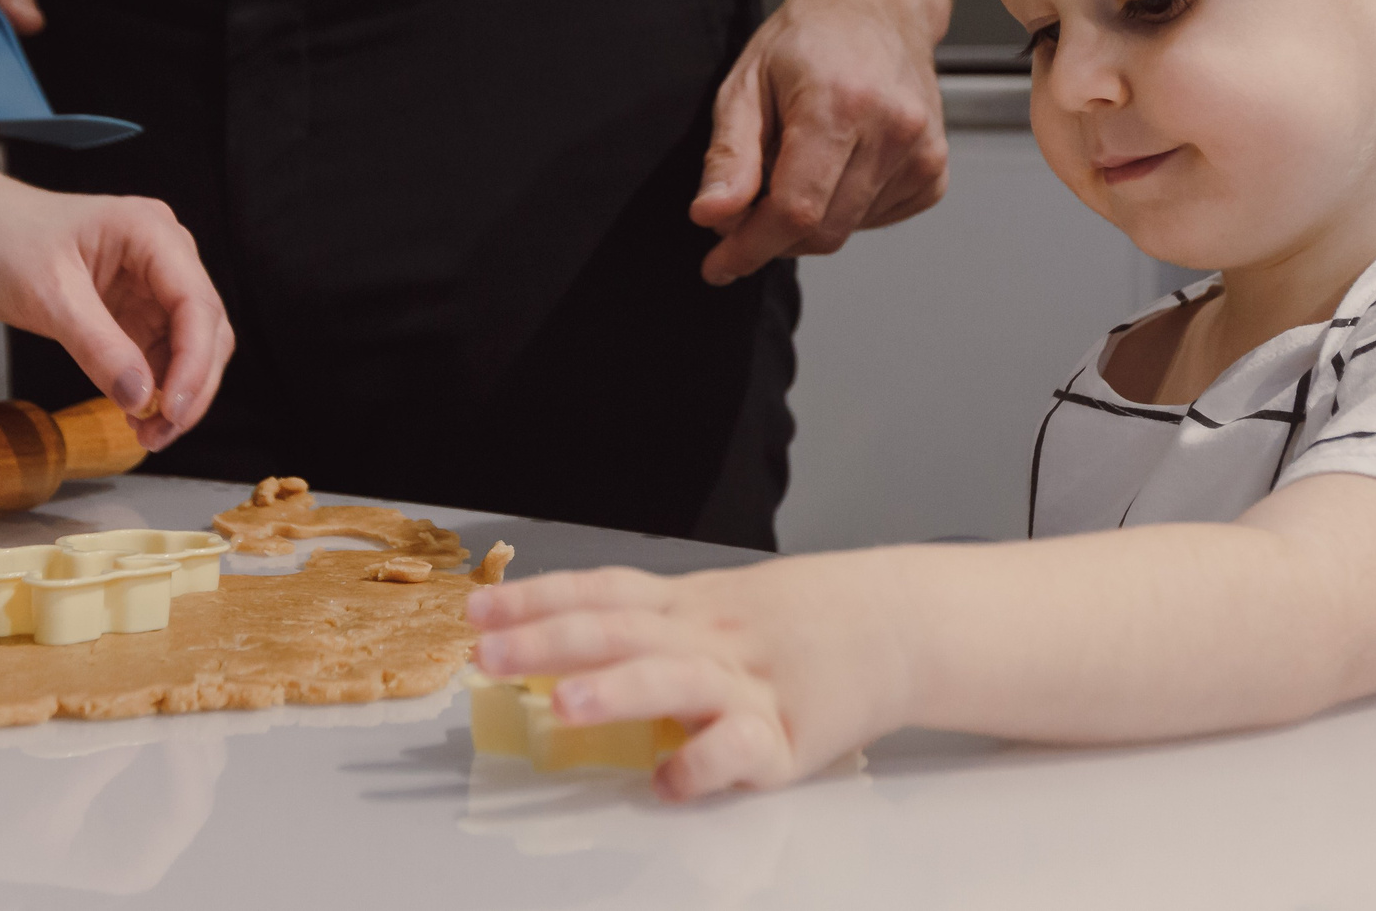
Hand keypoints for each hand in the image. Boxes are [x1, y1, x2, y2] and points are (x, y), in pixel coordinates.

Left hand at [0, 176, 234, 450]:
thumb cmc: (6, 242)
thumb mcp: (48, 296)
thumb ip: (97, 346)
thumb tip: (141, 398)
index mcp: (151, 232)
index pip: (196, 302)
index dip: (194, 362)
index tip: (173, 411)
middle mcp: (166, 253)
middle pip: (206, 327)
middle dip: (191, 385)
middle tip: (161, 433)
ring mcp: (155, 282)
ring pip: (192, 346)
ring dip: (178, 393)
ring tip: (148, 433)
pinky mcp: (139, 307)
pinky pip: (163, 352)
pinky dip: (156, 386)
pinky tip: (136, 413)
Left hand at [466, 552, 912, 799]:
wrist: (896, 624)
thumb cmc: (797, 623)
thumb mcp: (718, 607)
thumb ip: (649, 628)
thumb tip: (552, 648)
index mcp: (687, 603)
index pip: (603, 590)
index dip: (539, 598)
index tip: (478, 610)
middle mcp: (709, 634)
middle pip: (622, 628)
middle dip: (549, 641)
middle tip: (489, 656)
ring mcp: (749, 682)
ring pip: (674, 678)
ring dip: (617, 690)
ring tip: (564, 707)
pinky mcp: (787, 737)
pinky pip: (739, 750)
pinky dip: (702, 765)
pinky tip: (666, 785)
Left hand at [691, 0, 947, 283]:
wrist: (877, 8)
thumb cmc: (808, 40)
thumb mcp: (745, 84)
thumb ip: (729, 156)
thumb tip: (712, 216)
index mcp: (842, 105)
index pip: (794, 210)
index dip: (749, 247)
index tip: (718, 265)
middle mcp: (893, 131)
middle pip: (821, 231)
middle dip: (771, 237)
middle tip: (744, 208)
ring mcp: (922, 154)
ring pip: (846, 230)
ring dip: (807, 220)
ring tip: (794, 164)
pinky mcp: (934, 172)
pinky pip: (874, 220)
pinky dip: (842, 209)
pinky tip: (835, 165)